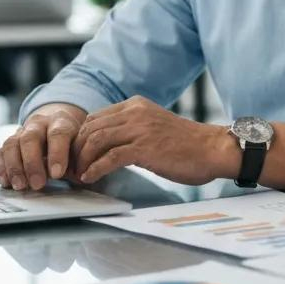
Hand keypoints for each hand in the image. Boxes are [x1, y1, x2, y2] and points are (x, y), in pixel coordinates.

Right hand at [0, 104, 86, 190]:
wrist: (57, 125)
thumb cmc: (71, 141)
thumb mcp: (81, 146)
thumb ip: (80, 160)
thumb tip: (81, 177)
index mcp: (61, 121)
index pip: (58, 134)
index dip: (57, 154)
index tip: (57, 174)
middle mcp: (39, 123)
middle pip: (30, 139)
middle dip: (33, 164)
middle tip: (38, 184)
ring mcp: (21, 131)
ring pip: (12, 145)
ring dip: (15, 168)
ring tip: (21, 186)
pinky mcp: (9, 142)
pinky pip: (0, 153)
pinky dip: (1, 168)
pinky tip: (6, 182)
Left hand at [72, 96, 237, 185]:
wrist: (212, 149)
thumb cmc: (187, 144)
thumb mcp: (154, 126)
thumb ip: (132, 130)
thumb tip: (108, 147)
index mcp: (136, 105)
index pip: (95, 118)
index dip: (80, 138)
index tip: (75, 156)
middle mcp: (135, 112)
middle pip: (90, 128)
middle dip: (76, 150)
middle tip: (71, 169)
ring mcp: (140, 129)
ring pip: (96, 140)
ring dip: (82, 160)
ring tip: (79, 175)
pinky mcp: (145, 148)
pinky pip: (110, 157)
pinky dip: (96, 169)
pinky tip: (92, 178)